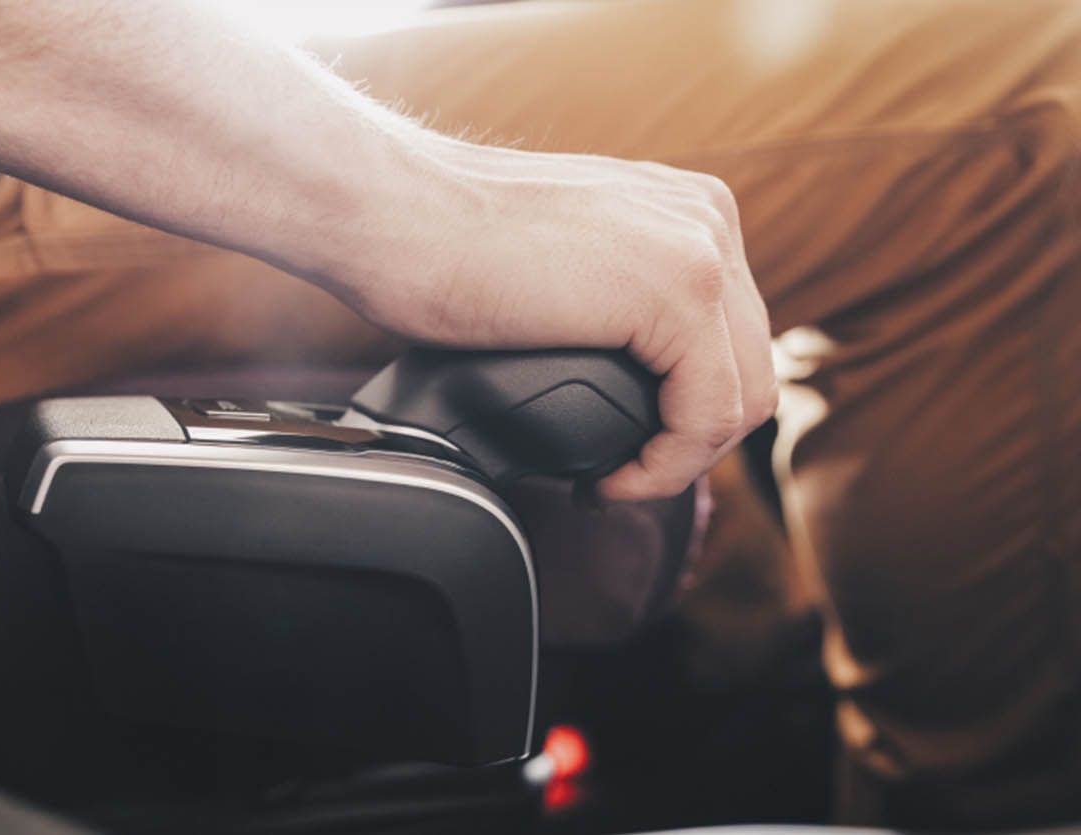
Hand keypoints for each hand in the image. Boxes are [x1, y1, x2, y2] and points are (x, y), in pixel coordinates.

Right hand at [331, 139, 775, 500]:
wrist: (393, 212)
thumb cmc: (441, 245)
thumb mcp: (559, 263)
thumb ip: (609, 294)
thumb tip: (623, 368)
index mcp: (683, 209)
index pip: (731, 338)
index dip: (685, 414)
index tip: (621, 449)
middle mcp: (706, 218)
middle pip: (748, 370)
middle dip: (689, 442)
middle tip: (618, 474)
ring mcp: (701, 250)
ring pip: (743, 400)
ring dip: (679, 462)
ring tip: (611, 481)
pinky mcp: (681, 291)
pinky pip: (709, 416)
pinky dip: (664, 468)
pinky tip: (608, 479)